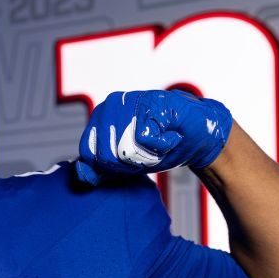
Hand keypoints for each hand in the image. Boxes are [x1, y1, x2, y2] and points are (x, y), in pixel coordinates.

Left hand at [75, 90, 232, 184]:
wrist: (195, 137)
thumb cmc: (159, 149)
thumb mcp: (123, 163)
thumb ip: (100, 167)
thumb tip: (83, 176)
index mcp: (99, 117)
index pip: (89, 154)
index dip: (111, 167)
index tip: (130, 160)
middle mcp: (111, 104)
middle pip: (106, 155)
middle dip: (129, 163)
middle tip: (147, 152)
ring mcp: (132, 101)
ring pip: (125, 149)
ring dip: (146, 155)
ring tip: (157, 144)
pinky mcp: (153, 103)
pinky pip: (147, 140)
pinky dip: (162, 146)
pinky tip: (169, 136)